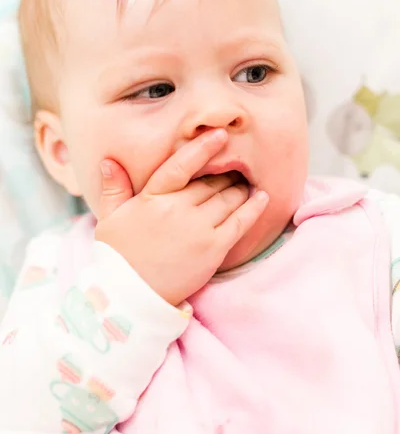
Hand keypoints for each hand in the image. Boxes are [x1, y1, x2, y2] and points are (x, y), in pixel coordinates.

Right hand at [95, 129, 268, 305]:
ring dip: (237, 188)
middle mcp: (178, 208)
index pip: (180, 165)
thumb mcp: (109, 219)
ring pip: (227, 198)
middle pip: (209, 182)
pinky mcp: (215, 248)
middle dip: (222, 174)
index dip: (202, 148)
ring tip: (244, 183)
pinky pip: (241, 221)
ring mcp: (199, 228)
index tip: (219, 135)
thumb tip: (108, 160)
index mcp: (152, 198)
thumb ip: (114, 188)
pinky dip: (254, 207)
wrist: (131, 297)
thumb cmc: (118, 257)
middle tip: (233, 169)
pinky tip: (262, 197)